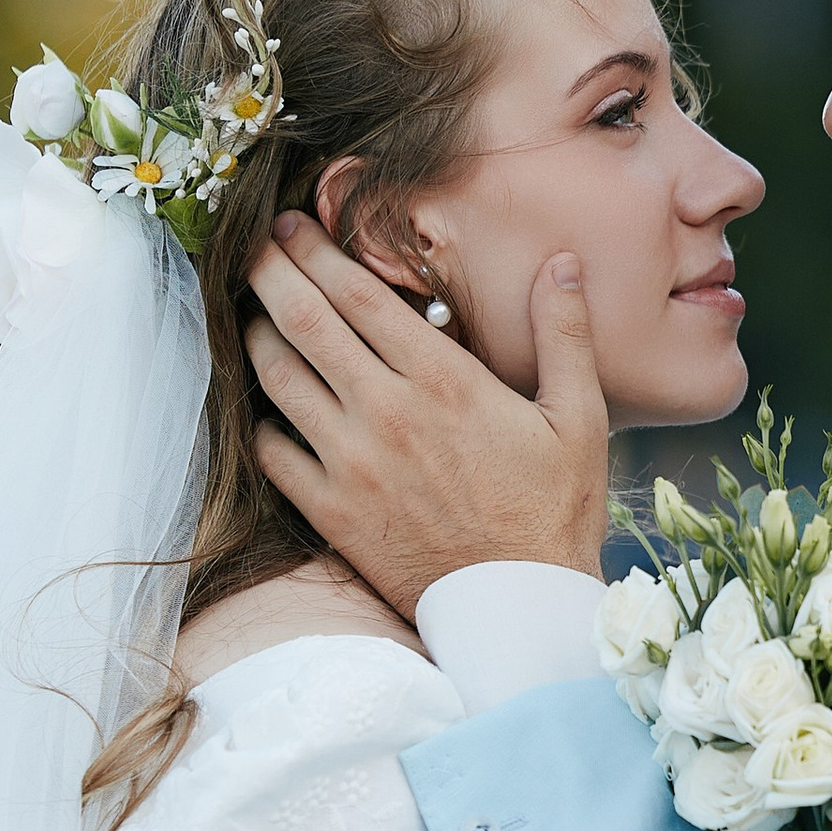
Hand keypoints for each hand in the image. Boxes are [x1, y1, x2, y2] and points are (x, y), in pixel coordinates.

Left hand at [243, 215, 610, 618]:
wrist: (519, 607)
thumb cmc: (554, 513)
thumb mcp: (579, 418)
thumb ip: (563, 335)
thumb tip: (563, 265)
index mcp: (442, 380)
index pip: (357, 293)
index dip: (314, 249)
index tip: (291, 223)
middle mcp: (385, 413)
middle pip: (303, 321)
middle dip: (269, 271)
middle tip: (252, 246)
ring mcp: (350, 464)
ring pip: (276, 379)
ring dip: (256, 336)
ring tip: (253, 313)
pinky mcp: (330, 512)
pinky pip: (270, 453)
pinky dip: (259, 421)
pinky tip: (266, 406)